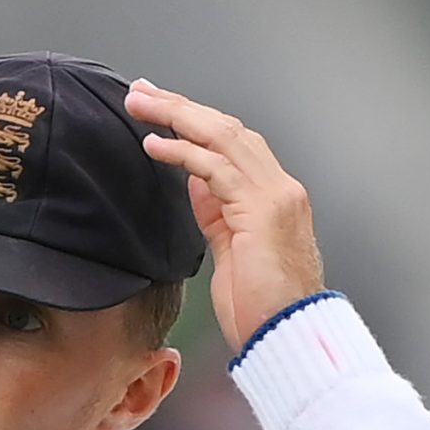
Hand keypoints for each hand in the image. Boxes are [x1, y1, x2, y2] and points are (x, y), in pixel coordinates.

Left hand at [124, 79, 326, 350]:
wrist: (290, 337)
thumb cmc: (264, 308)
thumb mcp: (234, 251)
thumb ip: (219, 213)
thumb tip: (196, 181)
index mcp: (276, 199)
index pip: (235, 143)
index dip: (196, 121)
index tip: (161, 108)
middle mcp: (280, 189)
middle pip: (227, 129)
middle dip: (181, 107)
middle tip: (141, 92)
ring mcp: (275, 196)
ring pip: (222, 137)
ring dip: (176, 116)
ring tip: (140, 105)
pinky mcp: (261, 210)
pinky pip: (215, 168)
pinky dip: (182, 151)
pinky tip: (154, 144)